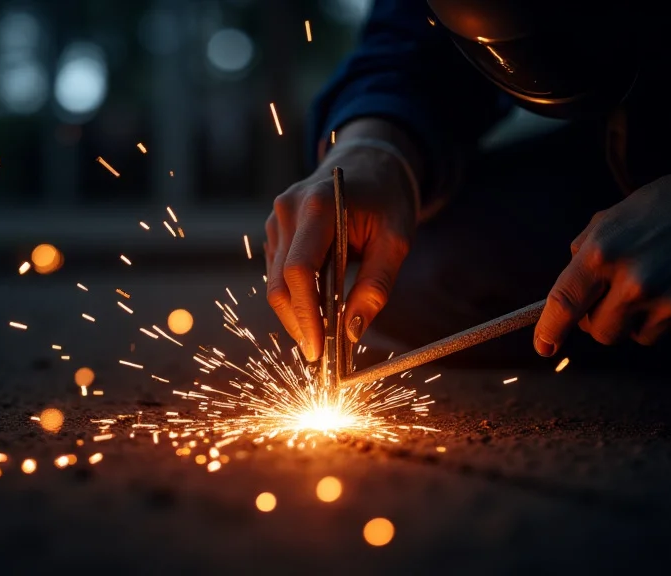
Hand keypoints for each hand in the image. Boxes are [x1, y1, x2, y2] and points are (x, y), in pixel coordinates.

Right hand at [264, 143, 416, 361]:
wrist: (369, 164)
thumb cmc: (387, 201)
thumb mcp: (396, 241)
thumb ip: (376, 286)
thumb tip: (353, 333)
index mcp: (318, 206)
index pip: (299, 271)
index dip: (306, 315)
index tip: (319, 350)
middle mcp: (287, 210)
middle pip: (279, 283)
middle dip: (299, 324)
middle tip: (321, 357)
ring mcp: (276, 219)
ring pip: (275, 283)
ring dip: (297, 314)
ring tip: (324, 337)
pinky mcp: (275, 230)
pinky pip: (278, 274)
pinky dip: (296, 298)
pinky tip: (319, 311)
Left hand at [533, 170, 670, 355]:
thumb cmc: (662, 206)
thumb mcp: (609, 219)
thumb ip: (582, 255)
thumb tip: (566, 296)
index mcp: (603, 253)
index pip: (565, 303)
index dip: (550, 330)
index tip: (543, 346)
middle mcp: (633, 281)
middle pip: (599, 333)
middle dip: (598, 320)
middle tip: (611, 296)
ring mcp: (666, 301)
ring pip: (631, 337)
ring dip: (632, 321)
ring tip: (648, 285)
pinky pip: (664, 333)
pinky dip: (662, 318)